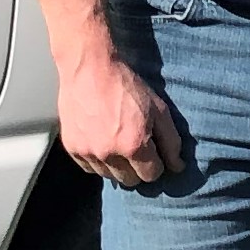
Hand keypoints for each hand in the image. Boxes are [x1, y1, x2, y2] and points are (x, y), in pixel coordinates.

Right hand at [57, 44, 183, 188]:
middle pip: (130, 180)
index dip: (157, 164)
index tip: (155, 152)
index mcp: (133, 145)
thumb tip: (178, 166)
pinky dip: (98, 161)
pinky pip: (89, 168)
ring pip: (109, 176)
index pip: (151, 175)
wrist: (89, 69)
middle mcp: (109, 154)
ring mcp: (87, 152)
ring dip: (117, 166)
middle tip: (137, 148)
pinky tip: (103, 142)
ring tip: (118, 143)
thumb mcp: (159, 110)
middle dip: (138, 168)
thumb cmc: (127, 86)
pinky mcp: (71, 147)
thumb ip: (171, 141)